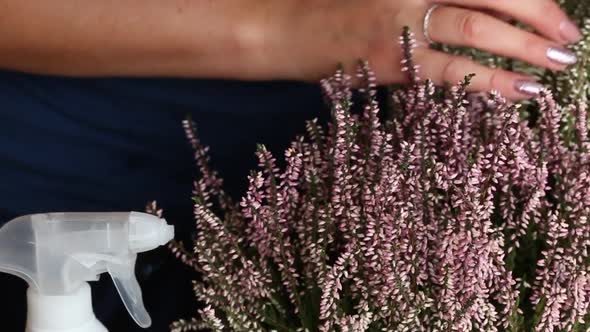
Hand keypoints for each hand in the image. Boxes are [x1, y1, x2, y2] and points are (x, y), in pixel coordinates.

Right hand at [243, 0, 580, 98]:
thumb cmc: (334, 8)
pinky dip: (489, 82)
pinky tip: (520, 92)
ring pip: (473, 30)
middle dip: (536, 16)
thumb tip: (478, 17)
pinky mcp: (386, 61)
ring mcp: (398, 22)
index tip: (555, 15)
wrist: (282, 30)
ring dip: (521, 48)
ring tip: (555, 65)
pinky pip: (448, 71)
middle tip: (567, 42)